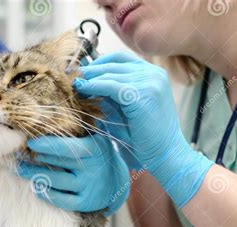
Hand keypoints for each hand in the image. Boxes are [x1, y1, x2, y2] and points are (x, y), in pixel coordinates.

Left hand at [17, 134, 129, 215]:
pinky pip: (62, 201)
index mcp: (96, 148)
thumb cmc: (96, 154)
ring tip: (21, 169)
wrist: (115, 181)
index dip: (48, 145)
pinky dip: (47, 194)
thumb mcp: (94, 137)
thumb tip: (49, 115)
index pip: (70, 147)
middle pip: (59, 163)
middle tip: (17, 153)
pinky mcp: (85, 202)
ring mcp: (90, 186)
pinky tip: (36, 186)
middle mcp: (94, 168)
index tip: (30, 142)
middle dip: (36, 158)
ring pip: (57, 181)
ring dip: (35, 175)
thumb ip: (77, 129)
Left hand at [74, 52, 213, 207]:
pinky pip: (110, 85)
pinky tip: (81, 91)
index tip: (80, 74)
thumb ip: (110, 96)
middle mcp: (155, 74)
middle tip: (69, 78)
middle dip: (90, 70)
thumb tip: (84, 84)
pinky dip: (93, 86)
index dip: (98, 64)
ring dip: (89, 78)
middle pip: (114, 62)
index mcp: (154, 75)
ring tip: (73, 87)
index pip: (120, 59)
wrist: (166, 157)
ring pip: (110, 73)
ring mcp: (151, 82)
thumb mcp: (125, 112)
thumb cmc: (145, 140)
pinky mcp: (143, 94)